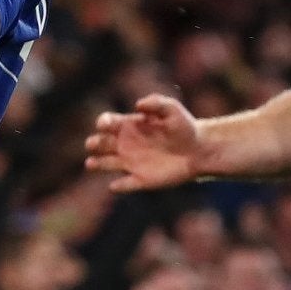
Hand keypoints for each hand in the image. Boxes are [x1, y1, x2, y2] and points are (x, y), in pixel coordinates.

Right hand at [87, 95, 208, 191]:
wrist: (199, 150)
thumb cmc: (185, 126)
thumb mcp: (172, 109)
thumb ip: (156, 103)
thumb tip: (138, 105)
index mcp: (130, 126)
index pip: (108, 123)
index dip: (103, 123)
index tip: (105, 124)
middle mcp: (127, 144)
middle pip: (102, 143)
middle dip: (94, 143)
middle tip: (92, 144)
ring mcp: (132, 163)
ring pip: (106, 164)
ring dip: (96, 163)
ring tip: (90, 163)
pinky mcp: (142, 179)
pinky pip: (125, 184)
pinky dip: (119, 186)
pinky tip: (114, 185)